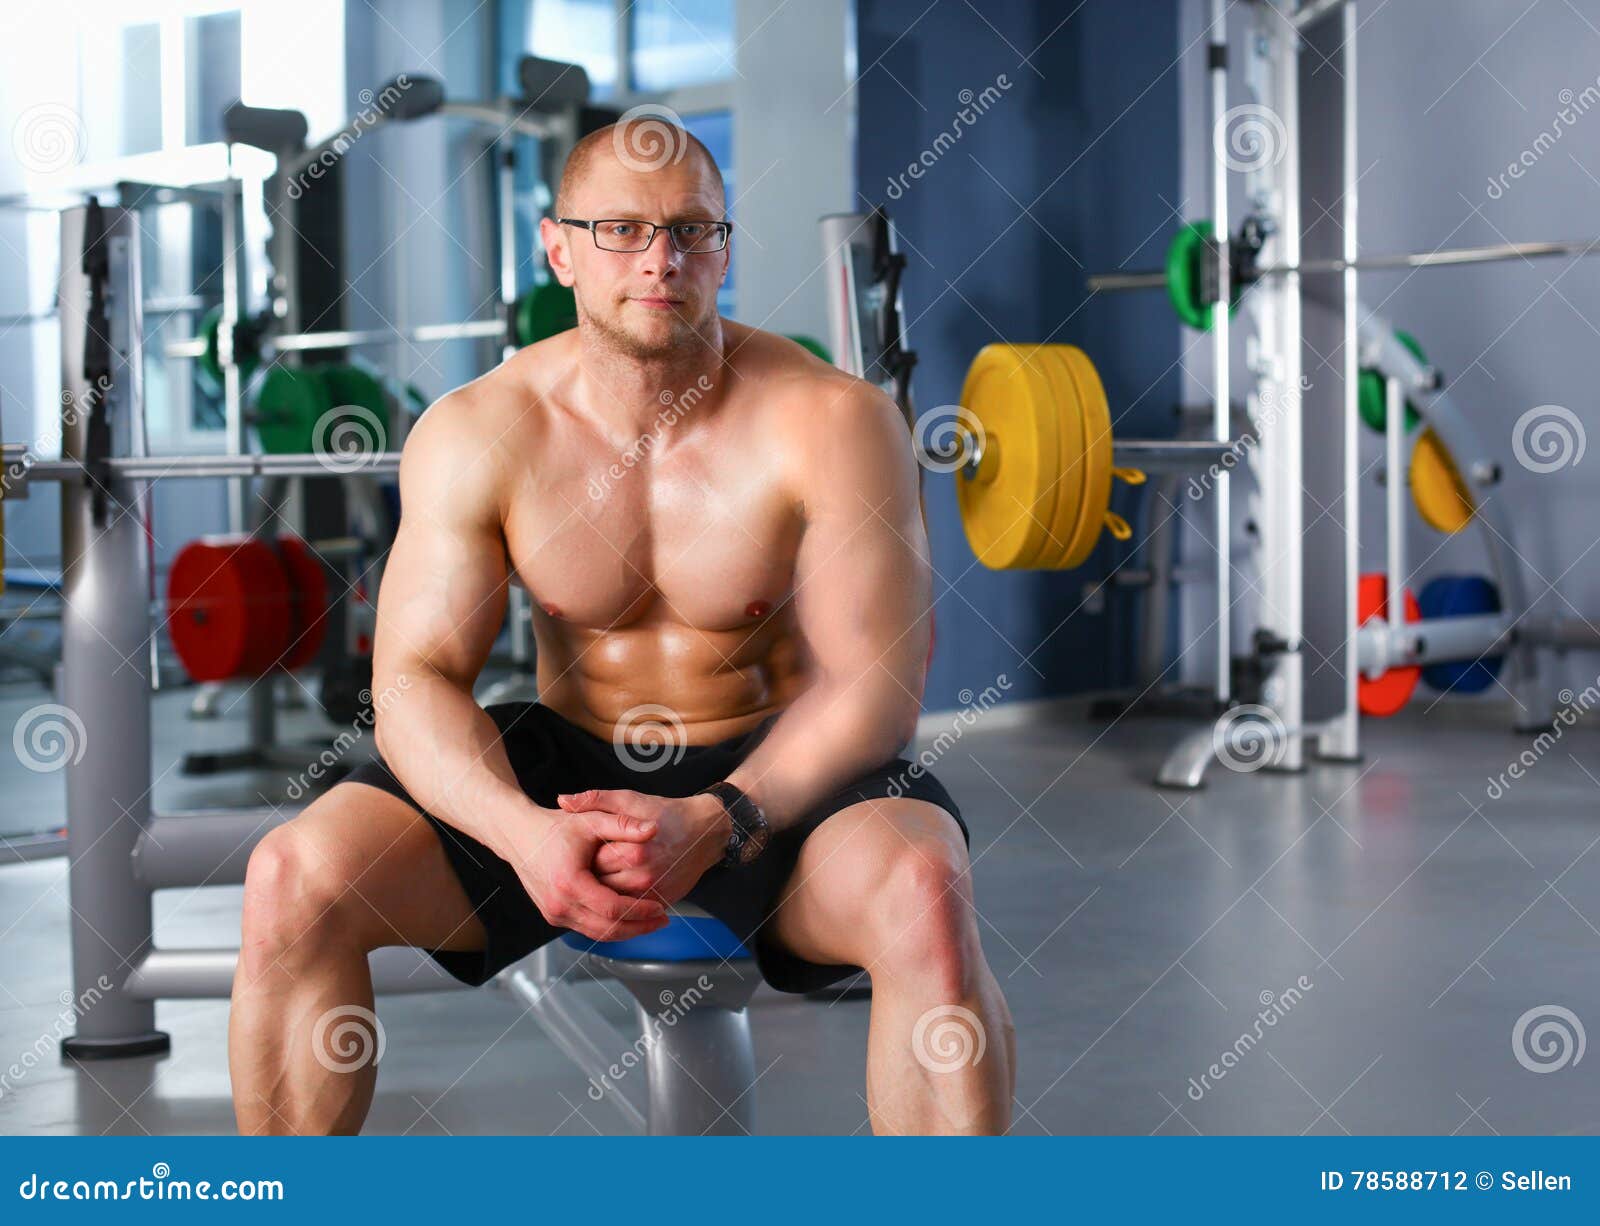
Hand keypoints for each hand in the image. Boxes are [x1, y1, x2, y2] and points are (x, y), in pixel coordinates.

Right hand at [494, 804, 670, 941]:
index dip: (640, 911)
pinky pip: (586, 928)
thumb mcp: (591, 821)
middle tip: (662, 920)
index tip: (660, 908)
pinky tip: (627, 918)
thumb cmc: (553, 827)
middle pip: (606, 929)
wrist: (518, 835)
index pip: (612, 909)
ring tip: (650, 921)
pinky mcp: (554, 915)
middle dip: (638, 927)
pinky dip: (609, 926)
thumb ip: (623, 825)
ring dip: (625, 931)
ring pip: (597, 933)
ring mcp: (554, 913)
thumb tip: (653, 829)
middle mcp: (558, 904)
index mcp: (568, 883)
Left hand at [554, 788, 729, 905]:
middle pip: (601, 887)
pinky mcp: (662, 902)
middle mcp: (643, 876)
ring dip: (602, 894)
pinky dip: (620, 903)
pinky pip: (631, 910)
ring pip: (614, 903)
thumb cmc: (667, 813)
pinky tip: (615, 889)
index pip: (592, 864)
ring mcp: (654, 893)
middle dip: (590, 879)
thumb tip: (562, 800)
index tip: (580, 851)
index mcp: (632, 851)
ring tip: (596, 879)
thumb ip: (595, 800)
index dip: (582, 858)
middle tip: (583, 868)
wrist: (705, 832)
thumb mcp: (630, 799)